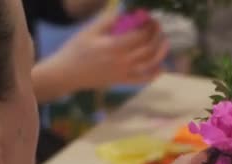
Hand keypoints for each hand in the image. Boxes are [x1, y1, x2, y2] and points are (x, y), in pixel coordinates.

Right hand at [48, 13, 168, 89]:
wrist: (67, 73)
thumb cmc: (76, 50)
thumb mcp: (90, 30)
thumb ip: (109, 21)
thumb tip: (128, 14)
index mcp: (114, 46)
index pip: (140, 35)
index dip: (150, 26)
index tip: (151, 19)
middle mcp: (122, 61)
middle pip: (148, 49)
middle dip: (157, 36)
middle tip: (157, 28)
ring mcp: (124, 74)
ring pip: (150, 64)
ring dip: (160, 53)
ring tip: (164, 43)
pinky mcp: (122, 82)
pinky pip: (143, 80)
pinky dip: (154, 74)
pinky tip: (161, 67)